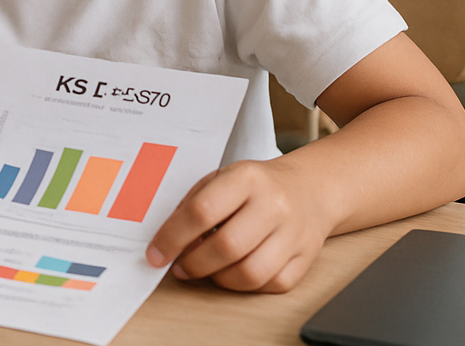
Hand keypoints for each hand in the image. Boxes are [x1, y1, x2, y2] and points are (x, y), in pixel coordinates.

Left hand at [145, 159, 331, 292]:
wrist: (308, 188)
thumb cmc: (256, 186)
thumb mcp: (221, 178)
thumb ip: (193, 204)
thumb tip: (166, 240)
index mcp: (246, 178)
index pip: (202, 212)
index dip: (173, 238)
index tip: (156, 254)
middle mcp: (273, 205)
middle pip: (226, 247)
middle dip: (194, 264)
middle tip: (180, 266)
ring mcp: (293, 233)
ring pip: (250, 273)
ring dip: (219, 279)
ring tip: (206, 269)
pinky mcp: (306, 257)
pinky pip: (272, 284)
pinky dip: (246, 285)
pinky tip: (235, 272)